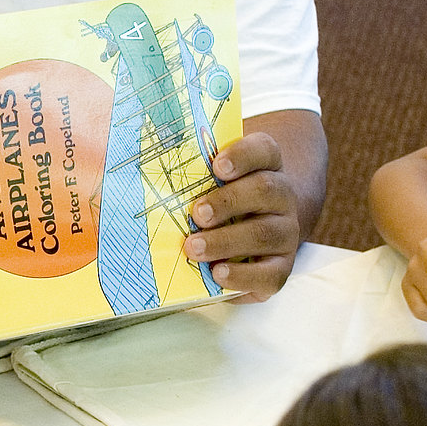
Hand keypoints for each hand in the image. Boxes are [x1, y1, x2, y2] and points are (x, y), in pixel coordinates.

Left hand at [188, 134, 301, 301]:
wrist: (254, 236)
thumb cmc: (221, 202)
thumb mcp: (210, 182)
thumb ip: (190, 176)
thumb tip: (140, 187)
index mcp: (266, 165)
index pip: (264, 150)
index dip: (243, 155)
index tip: (217, 166)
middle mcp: (282, 196)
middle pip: (265, 190)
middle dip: (228, 201)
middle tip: (197, 214)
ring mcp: (286, 231)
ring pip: (265, 233)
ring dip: (226, 241)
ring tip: (194, 248)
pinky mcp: (281, 266)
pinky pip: (270, 274)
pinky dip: (242, 275)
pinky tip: (217, 272)